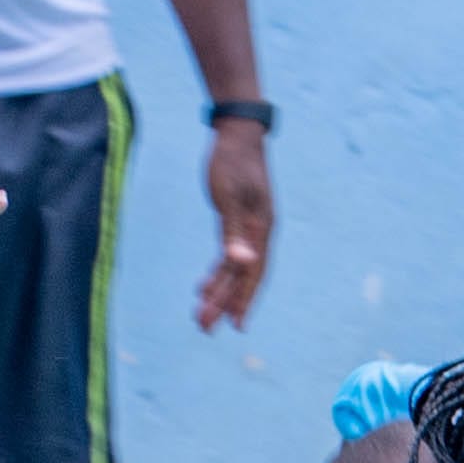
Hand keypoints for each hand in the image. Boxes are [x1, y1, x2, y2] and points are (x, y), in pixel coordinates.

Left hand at [195, 118, 271, 330]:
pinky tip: (205, 286)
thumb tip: (241, 264)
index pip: (251, 273)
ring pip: (235, 269)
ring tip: (202, 316)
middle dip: (225, 303)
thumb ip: (234, 232)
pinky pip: (229, 255)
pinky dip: (217, 273)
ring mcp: (250, 228)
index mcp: (261, 229)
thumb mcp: (229, 196)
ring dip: (219, 293)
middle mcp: (259, 233)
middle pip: (242, 276)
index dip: (242, 300)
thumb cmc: (232, 161)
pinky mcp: (238, 222)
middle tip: (205, 329)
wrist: (238, 133)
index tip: (234, 325)